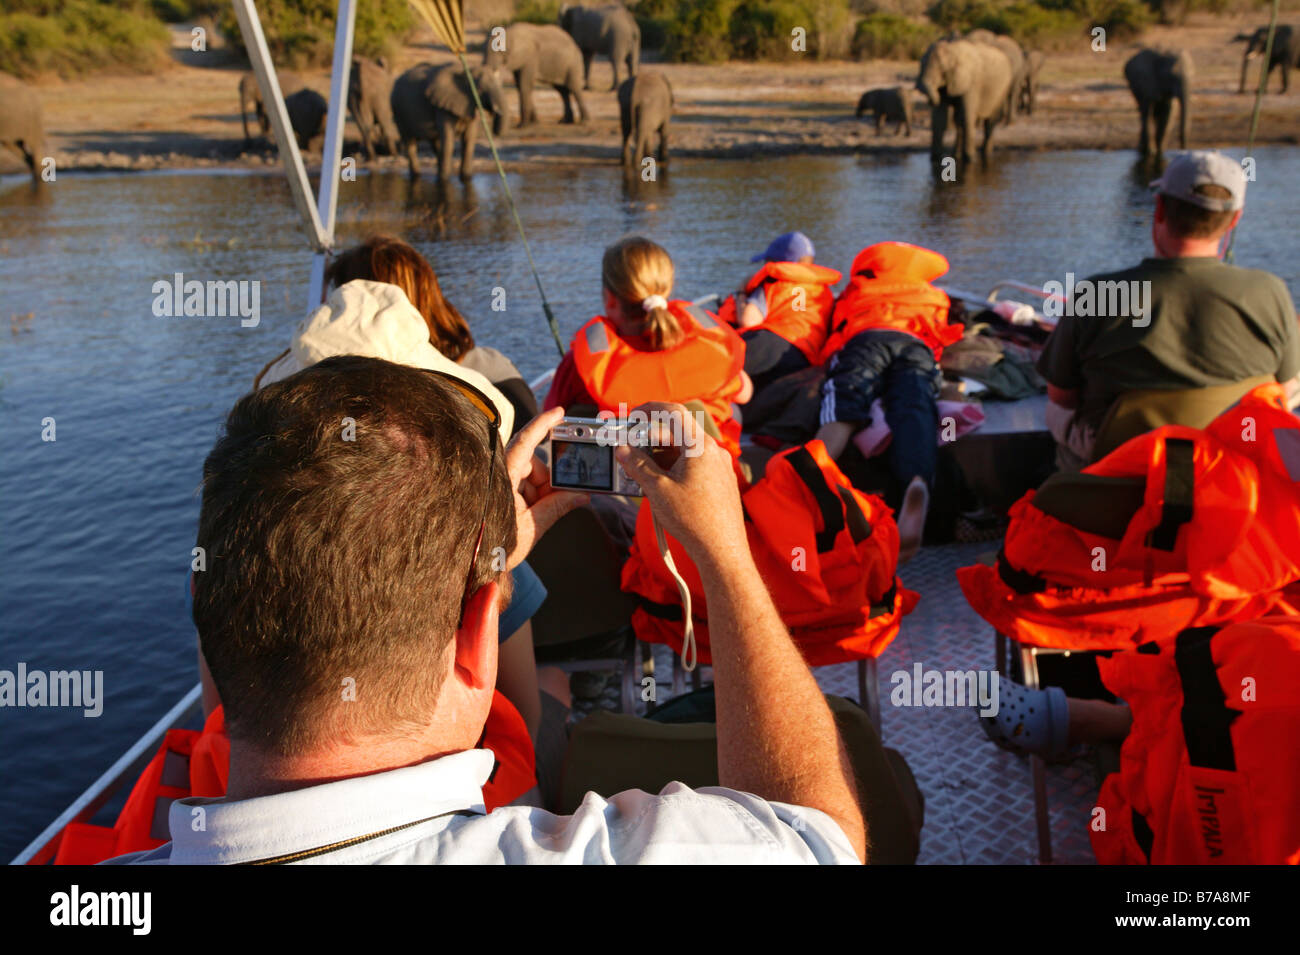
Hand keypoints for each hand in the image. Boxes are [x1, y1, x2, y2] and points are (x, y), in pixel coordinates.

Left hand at [505, 407, 586, 569]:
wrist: (470, 565)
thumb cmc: (494, 544)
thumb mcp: (532, 527)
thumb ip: (558, 506)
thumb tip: (582, 495)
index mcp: (503, 475)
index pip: (525, 442)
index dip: (543, 424)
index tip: (559, 412)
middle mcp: (497, 473)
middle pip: (531, 463)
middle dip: (546, 481)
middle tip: (555, 502)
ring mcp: (495, 482)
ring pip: (526, 477)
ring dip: (537, 494)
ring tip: (535, 518)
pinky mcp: (495, 492)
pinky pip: (518, 487)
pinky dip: (528, 499)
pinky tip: (529, 518)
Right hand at [614, 402, 748, 570]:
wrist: (722, 551)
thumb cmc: (695, 521)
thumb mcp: (657, 490)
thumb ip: (637, 465)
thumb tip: (623, 449)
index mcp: (700, 446)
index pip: (674, 411)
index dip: (650, 408)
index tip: (632, 415)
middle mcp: (713, 451)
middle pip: (677, 433)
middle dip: (650, 439)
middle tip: (628, 451)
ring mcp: (718, 466)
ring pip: (684, 451)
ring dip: (660, 456)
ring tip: (640, 473)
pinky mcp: (719, 481)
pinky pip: (693, 465)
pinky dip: (674, 468)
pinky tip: (659, 485)